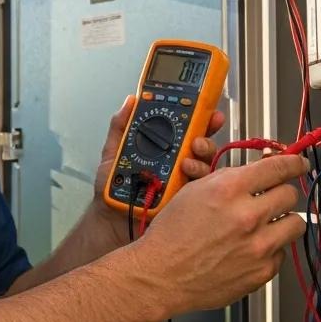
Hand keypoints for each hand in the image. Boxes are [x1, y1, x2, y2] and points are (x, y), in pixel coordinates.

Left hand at [88, 95, 225, 250]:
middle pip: (203, 149)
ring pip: (205, 169)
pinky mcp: (187, 204)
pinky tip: (188, 182)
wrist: (111, 220)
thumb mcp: (113, 152)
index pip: (190, 130)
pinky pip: (202, 193)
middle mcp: (180, 165)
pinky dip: (200, 186)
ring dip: (200, 163)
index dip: (203, 119)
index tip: (210, 112)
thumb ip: (120, 126)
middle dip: (205, 141)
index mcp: (167, 150)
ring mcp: (186, 185)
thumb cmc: (115, 188)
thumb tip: (130, 102)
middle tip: (196, 141)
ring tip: (186, 163)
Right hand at [131, 154, 307, 317]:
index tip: (298, 164)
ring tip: (263, 227)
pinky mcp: (261, 271)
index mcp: (229, 190)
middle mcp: (247, 216)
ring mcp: (258, 246)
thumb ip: (229, 178)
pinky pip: (281, 253)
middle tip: (270, 200)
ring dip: (282, 222)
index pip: (278, 167)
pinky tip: (248, 250)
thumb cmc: (171, 236)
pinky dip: (269, 250)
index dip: (293, 163)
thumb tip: (256, 172)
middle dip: (281, 194)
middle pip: (290, 195)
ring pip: (296, 224)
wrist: (161, 275)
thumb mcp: (194, 191)